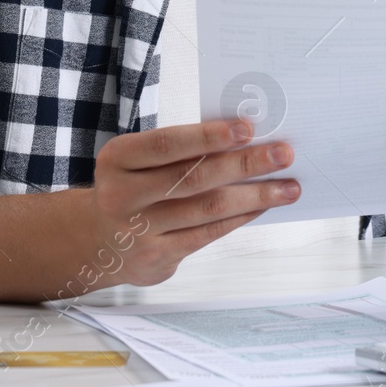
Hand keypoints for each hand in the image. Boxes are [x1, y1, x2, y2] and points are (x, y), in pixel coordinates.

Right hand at [87, 118, 299, 285]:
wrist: (97, 241)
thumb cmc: (133, 187)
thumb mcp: (138, 161)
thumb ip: (179, 150)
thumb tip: (243, 138)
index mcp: (118, 159)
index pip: (166, 144)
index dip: (208, 136)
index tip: (247, 128)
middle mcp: (122, 195)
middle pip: (194, 177)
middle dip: (246, 164)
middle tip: (283, 154)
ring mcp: (138, 230)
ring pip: (208, 208)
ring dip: (255, 195)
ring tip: (287, 186)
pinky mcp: (156, 257)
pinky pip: (208, 234)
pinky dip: (240, 217)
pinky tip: (262, 205)